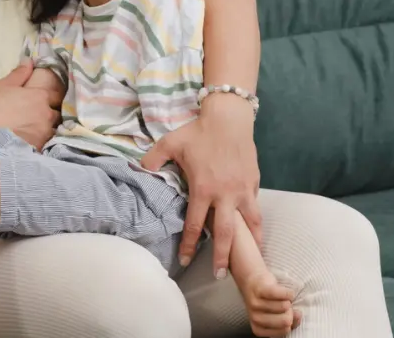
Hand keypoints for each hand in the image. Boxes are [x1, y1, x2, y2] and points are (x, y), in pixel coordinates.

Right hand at [0, 60, 58, 149]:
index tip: (44, 99)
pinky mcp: (40, 148)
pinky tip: (32, 140)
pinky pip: (46, 142)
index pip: (56, 94)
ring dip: (47, 127)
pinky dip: (42, 140)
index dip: (51, 96)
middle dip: (50, 112)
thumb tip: (29, 62)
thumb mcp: (3, 86)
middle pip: (57, 112)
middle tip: (39, 115)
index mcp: (40, 96)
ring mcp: (45, 133)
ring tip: (36, 129)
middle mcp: (47, 114)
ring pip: (53, 128)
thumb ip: (19, 74)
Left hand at [140, 95, 261, 276]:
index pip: (195, 225)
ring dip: (249, 245)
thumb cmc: (198, 132)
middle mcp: (225, 195)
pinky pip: (256, 208)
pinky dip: (256, 223)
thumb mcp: (170, 142)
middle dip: (222, 257)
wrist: (229, 119)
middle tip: (218, 275)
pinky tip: (255, 233)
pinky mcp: (254, 183)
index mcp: (203, 189)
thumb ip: (153, 159)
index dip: (190, 245)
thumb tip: (138, 170)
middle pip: (225, 234)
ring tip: (250, 260)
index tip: (187, 261)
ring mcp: (243, 190)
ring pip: (249, 224)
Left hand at [243, 273, 300, 336]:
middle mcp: (255, 319)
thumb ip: (290, 321)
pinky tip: (285, 291)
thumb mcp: (276, 316)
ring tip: (280, 297)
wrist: (250, 280)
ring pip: (285, 306)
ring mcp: (255, 304)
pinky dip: (289, 292)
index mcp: (258, 329)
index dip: (290, 321)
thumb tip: (298, 315)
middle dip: (290, 311)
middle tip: (284, 304)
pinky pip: (283, 294)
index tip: (283, 314)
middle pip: (286, 321)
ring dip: (287, 300)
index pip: (285, 331)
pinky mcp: (260, 290)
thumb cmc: (266, 301)